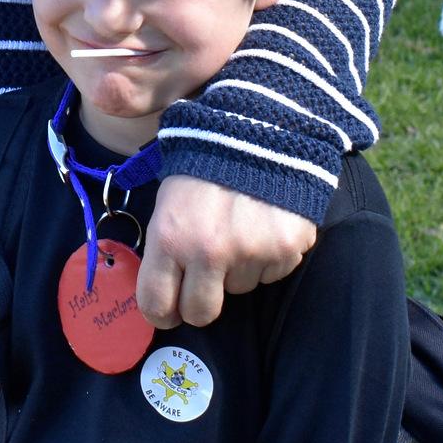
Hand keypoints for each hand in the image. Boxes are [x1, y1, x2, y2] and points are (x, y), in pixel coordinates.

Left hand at [137, 176, 317, 328]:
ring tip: (241, 227)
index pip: (156, 304)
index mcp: (170, 237)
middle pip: (201, 313)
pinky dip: (269, 255)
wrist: (260, 128)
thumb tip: (164, 288)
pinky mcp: (286, 249)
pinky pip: (273, 272)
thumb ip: (166, 245)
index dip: (161, 312)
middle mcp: (208, 252)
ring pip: (240, 289)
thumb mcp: (170, 198)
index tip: (169, 309)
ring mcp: (250, 253)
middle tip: (207, 277)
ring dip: (238, 268)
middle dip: (201, 302)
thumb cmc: (205, 163)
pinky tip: (265, 223)